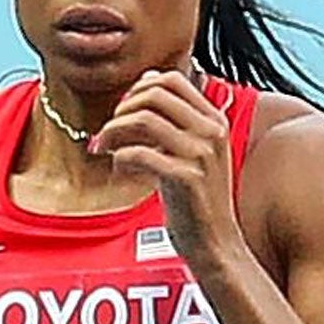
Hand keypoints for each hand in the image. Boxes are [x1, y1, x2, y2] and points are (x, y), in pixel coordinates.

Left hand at [87, 69, 237, 260]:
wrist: (216, 244)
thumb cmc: (197, 200)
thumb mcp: (193, 152)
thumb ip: (175, 119)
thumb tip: (148, 79)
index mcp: (215, 121)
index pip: (171, 80)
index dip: (139, 89)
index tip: (125, 112)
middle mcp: (212, 132)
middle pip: (155, 92)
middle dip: (123, 108)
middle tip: (110, 131)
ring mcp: (201, 155)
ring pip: (143, 118)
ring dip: (114, 130)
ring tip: (106, 148)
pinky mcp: (186, 179)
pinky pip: (138, 153)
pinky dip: (120, 158)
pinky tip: (120, 169)